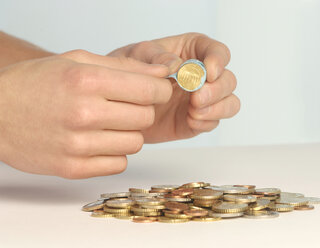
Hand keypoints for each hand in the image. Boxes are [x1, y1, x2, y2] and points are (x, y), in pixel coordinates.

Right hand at [0, 50, 170, 177]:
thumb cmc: (36, 83)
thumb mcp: (77, 61)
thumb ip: (125, 66)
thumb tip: (164, 72)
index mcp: (87, 81)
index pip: (150, 90)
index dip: (160, 89)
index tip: (155, 90)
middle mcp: (84, 113)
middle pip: (146, 117)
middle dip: (142, 109)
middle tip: (123, 105)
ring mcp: (78, 145)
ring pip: (136, 143)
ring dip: (128, 132)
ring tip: (108, 124)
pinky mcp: (73, 168)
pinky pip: (119, 163)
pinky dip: (114, 152)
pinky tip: (98, 141)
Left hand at [108, 33, 239, 142]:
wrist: (121, 104)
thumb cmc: (130, 72)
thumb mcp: (137, 56)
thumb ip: (155, 56)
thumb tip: (175, 63)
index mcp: (193, 52)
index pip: (219, 52)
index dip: (219, 61)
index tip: (208, 73)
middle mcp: (203, 75)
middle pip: (229, 80)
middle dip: (217, 90)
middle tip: (197, 98)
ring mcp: (203, 99)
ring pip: (230, 103)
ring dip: (217, 108)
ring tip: (193, 112)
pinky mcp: (198, 119)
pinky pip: (215, 122)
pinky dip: (206, 122)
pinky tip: (190, 120)